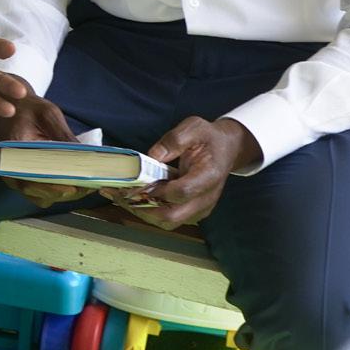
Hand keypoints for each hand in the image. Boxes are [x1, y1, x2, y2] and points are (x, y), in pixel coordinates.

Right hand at [0, 86, 83, 206]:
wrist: (14, 106)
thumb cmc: (29, 108)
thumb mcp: (48, 115)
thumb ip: (64, 136)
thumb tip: (86, 156)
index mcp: (11, 153)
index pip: (29, 180)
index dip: (52, 188)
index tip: (72, 187)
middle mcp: (10, 171)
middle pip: (39, 193)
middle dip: (66, 192)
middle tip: (89, 186)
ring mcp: (18, 177)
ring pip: (43, 197)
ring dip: (65, 193)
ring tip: (87, 184)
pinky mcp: (27, 178)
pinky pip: (44, 192)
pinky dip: (60, 190)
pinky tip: (78, 181)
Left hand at [102, 117, 261, 230]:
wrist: (227, 149)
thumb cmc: (209, 138)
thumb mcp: (193, 128)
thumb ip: (173, 141)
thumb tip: (150, 157)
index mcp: (209, 176)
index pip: (182, 192)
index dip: (158, 191)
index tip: (140, 183)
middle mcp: (206, 198)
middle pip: (172, 216)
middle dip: (144, 208)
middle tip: (122, 195)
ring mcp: (200, 208)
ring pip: (169, 222)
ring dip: (144, 212)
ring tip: (123, 198)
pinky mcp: (193, 212)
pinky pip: (170, 219)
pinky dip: (151, 212)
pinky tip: (136, 199)